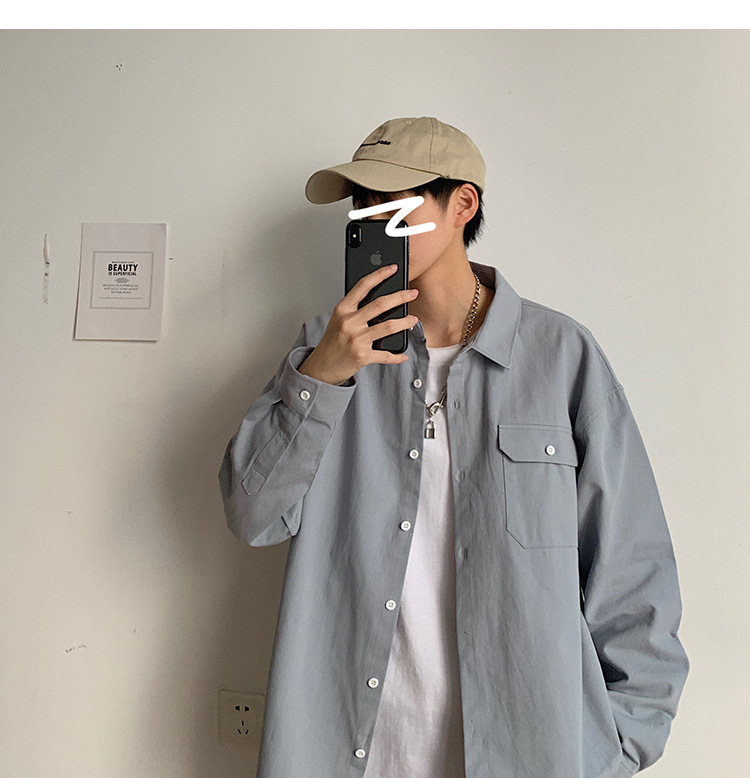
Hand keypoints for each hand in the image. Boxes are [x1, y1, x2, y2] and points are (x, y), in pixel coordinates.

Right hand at [298, 264, 418, 385]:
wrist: (321, 367)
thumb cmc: (332, 342)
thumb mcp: (338, 320)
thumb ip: (355, 310)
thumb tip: (382, 301)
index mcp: (342, 310)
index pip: (363, 286)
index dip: (379, 275)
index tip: (393, 268)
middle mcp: (349, 322)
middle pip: (380, 304)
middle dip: (401, 296)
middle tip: (413, 293)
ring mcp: (356, 340)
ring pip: (388, 327)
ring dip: (405, 322)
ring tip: (413, 319)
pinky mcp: (362, 356)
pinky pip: (386, 354)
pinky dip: (397, 356)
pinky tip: (404, 354)